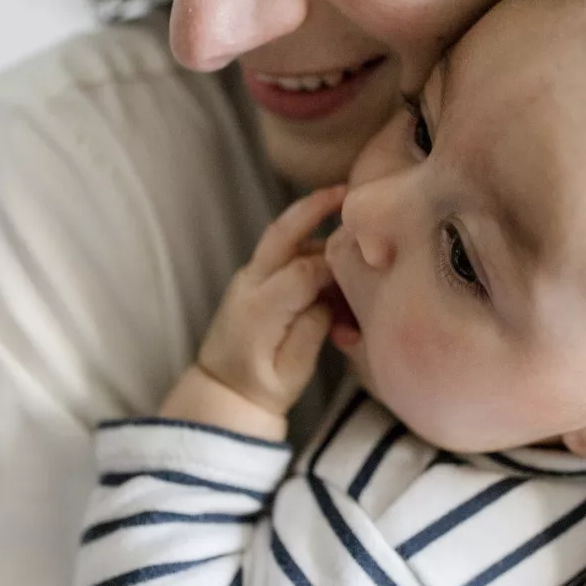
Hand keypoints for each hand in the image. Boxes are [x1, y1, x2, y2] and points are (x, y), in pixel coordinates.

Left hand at [160, 185, 345, 438]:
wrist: (221, 393)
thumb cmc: (262, 388)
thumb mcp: (293, 369)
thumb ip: (314, 328)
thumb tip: (332, 296)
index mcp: (261, 307)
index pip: (304, 269)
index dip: (336, 262)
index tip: (364, 263)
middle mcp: (251, 283)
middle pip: (283, 233)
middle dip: (314, 207)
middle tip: (348, 191)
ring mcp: (248, 278)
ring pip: (282, 238)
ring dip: (313, 225)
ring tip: (346, 221)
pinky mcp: (253, 281)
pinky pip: (281, 252)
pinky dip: (307, 246)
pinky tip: (331, 257)